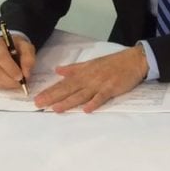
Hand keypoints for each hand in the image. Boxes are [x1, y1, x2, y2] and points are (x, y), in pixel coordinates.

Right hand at [0, 34, 35, 89]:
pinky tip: (11, 82)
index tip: (21, 76)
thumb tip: (26, 74)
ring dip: (8, 84)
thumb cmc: (15, 46)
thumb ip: (28, 57)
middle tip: (22, 83)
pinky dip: (5, 85)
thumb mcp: (25, 46)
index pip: (1, 57)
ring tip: (18, 82)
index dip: (11, 69)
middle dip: (11, 80)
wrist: (3, 46)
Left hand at [32, 46, 147, 112]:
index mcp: (83, 73)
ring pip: (81, 95)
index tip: (37, 98)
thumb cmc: (112, 62)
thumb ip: (74, 69)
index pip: (63, 83)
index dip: (50, 91)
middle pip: (68, 89)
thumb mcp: (90, 63)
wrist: (133, 60)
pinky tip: (86, 110)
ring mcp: (99, 84)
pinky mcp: (111, 88)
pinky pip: (101, 97)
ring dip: (68, 102)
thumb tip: (58, 71)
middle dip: (53, 97)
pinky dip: (94, 103)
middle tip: (39, 104)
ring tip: (56, 109)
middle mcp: (88, 79)